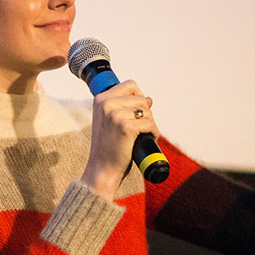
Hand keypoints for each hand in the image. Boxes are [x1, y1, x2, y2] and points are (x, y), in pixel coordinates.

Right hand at [81, 80, 160, 199]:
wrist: (102, 169)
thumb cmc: (109, 146)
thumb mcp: (112, 122)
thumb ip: (126, 107)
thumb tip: (149, 99)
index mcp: (100, 99)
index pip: (131, 85)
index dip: (139, 97)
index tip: (136, 113)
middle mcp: (106, 104)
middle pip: (141, 98)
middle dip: (145, 113)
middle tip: (139, 128)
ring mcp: (115, 115)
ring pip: (147, 111)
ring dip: (150, 124)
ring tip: (141, 135)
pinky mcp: (125, 127)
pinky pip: (150, 124)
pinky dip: (153, 132)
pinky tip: (147, 139)